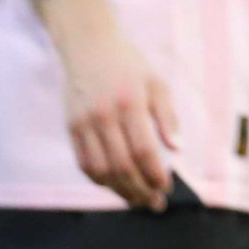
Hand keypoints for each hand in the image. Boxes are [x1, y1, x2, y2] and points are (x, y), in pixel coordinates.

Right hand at [53, 9, 178, 210]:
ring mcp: (84, 123)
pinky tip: (115, 186)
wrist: (89, 46)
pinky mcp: (71, 127)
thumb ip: (168, 116)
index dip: (154, 173)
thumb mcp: (157, 82)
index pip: (143, 149)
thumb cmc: (129, 64)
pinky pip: (84, 163)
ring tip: (137, 200)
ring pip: (100, 170)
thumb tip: (177, 149)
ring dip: (120, 190)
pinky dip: (100, 180)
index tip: (166, 187)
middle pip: (121, 165)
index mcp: (130, 102)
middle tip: (154, 203)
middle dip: (139, 189)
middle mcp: (104, 115)